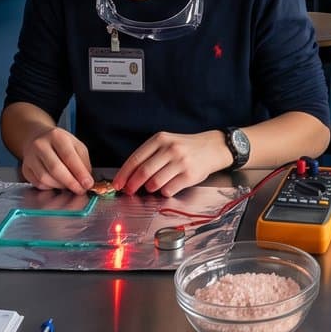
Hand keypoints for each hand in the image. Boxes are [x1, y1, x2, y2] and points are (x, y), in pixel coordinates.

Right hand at [18, 127, 93, 191]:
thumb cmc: (59, 143)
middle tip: (80, 189)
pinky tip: (56, 182)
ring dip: (60, 186)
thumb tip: (86, 180)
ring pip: (45, 178)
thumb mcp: (76, 145)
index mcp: (56, 136)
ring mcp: (30, 157)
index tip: (88, 183)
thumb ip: (83, 162)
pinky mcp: (25, 168)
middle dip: (70, 182)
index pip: (68, 156)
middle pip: (55, 169)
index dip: (79, 172)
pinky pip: (38, 183)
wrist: (37, 137)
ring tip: (69, 184)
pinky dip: (50, 186)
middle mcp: (40, 145)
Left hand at [115, 130, 229, 195]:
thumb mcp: (166, 143)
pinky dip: (164, 192)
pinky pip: (168, 190)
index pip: (136, 159)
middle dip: (132, 185)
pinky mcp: (189, 175)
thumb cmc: (185, 148)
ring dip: (150, 188)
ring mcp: (180, 162)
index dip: (124, 174)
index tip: (118, 184)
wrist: (212, 148)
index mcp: (160, 139)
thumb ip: (149, 156)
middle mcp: (170, 149)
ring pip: (155, 183)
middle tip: (129, 191)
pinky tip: (167, 186)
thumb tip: (129, 176)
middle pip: (143, 172)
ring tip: (153, 186)